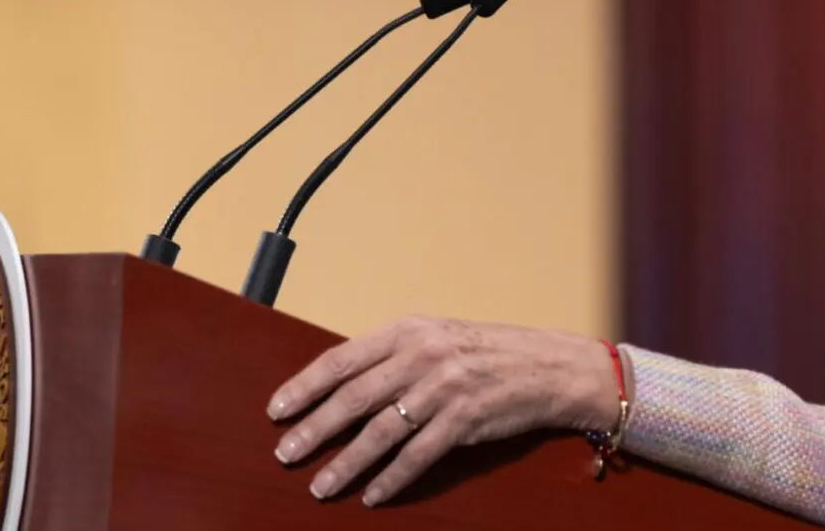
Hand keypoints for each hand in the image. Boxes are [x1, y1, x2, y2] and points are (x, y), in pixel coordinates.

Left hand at [267, 316, 621, 506]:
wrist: (546, 366)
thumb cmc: (486, 352)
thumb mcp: (436, 338)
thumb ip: (392, 356)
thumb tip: (340, 386)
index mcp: (408, 330)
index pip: (342, 359)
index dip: (305, 386)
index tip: (277, 410)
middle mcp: (423, 356)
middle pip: (353, 399)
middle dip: (313, 430)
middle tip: (285, 454)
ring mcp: (444, 389)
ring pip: (380, 433)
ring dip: (346, 463)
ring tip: (321, 485)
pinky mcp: (464, 421)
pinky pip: (417, 456)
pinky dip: (391, 478)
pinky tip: (372, 494)